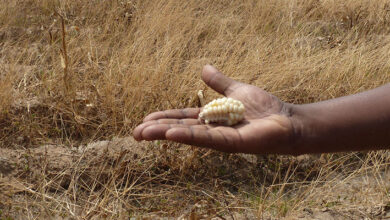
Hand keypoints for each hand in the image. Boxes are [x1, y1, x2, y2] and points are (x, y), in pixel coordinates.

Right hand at [133, 65, 298, 153]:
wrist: (287, 120)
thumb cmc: (264, 108)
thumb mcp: (236, 90)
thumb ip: (220, 83)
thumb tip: (203, 68)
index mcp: (212, 118)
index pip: (183, 118)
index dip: (164, 118)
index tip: (145, 119)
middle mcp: (212, 130)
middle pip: (180, 129)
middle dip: (158, 130)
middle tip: (135, 133)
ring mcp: (220, 138)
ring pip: (188, 135)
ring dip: (166, 134)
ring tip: (144, 134)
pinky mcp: (231, 143)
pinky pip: (207, 139)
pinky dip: (188, 136)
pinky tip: (171, 134)